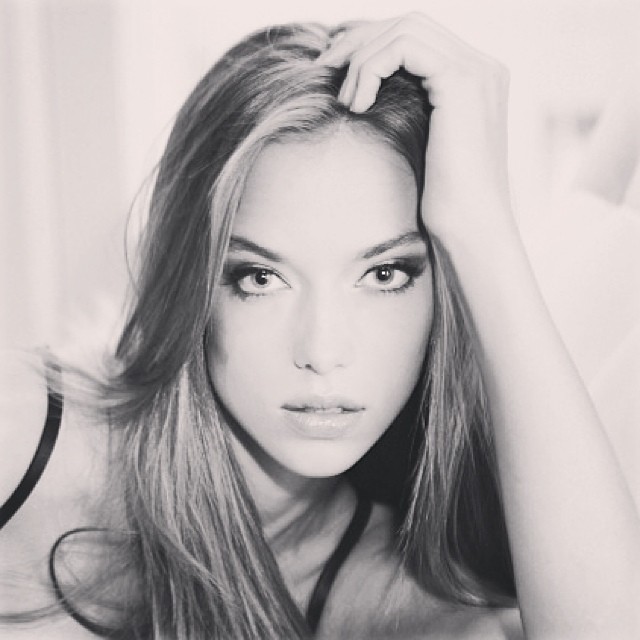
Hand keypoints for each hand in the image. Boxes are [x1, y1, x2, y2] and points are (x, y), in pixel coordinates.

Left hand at [317, 13, 513, 250]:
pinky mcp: (462, 81)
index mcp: (474, 80)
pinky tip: (359, 105)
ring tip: (345, 102)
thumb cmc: (443, 202)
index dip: (370, 46)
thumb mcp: (421, 144)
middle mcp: (481, 67)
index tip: (335, 70)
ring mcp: (476, 70)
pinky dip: (371, 68)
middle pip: (407, 24)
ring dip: (362, 59)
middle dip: (360, 42)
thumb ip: (409, 107)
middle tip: (324, 70)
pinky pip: (403, 47)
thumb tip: (364, 91)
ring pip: (403, 30)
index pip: (415, 38)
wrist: (470, 231)